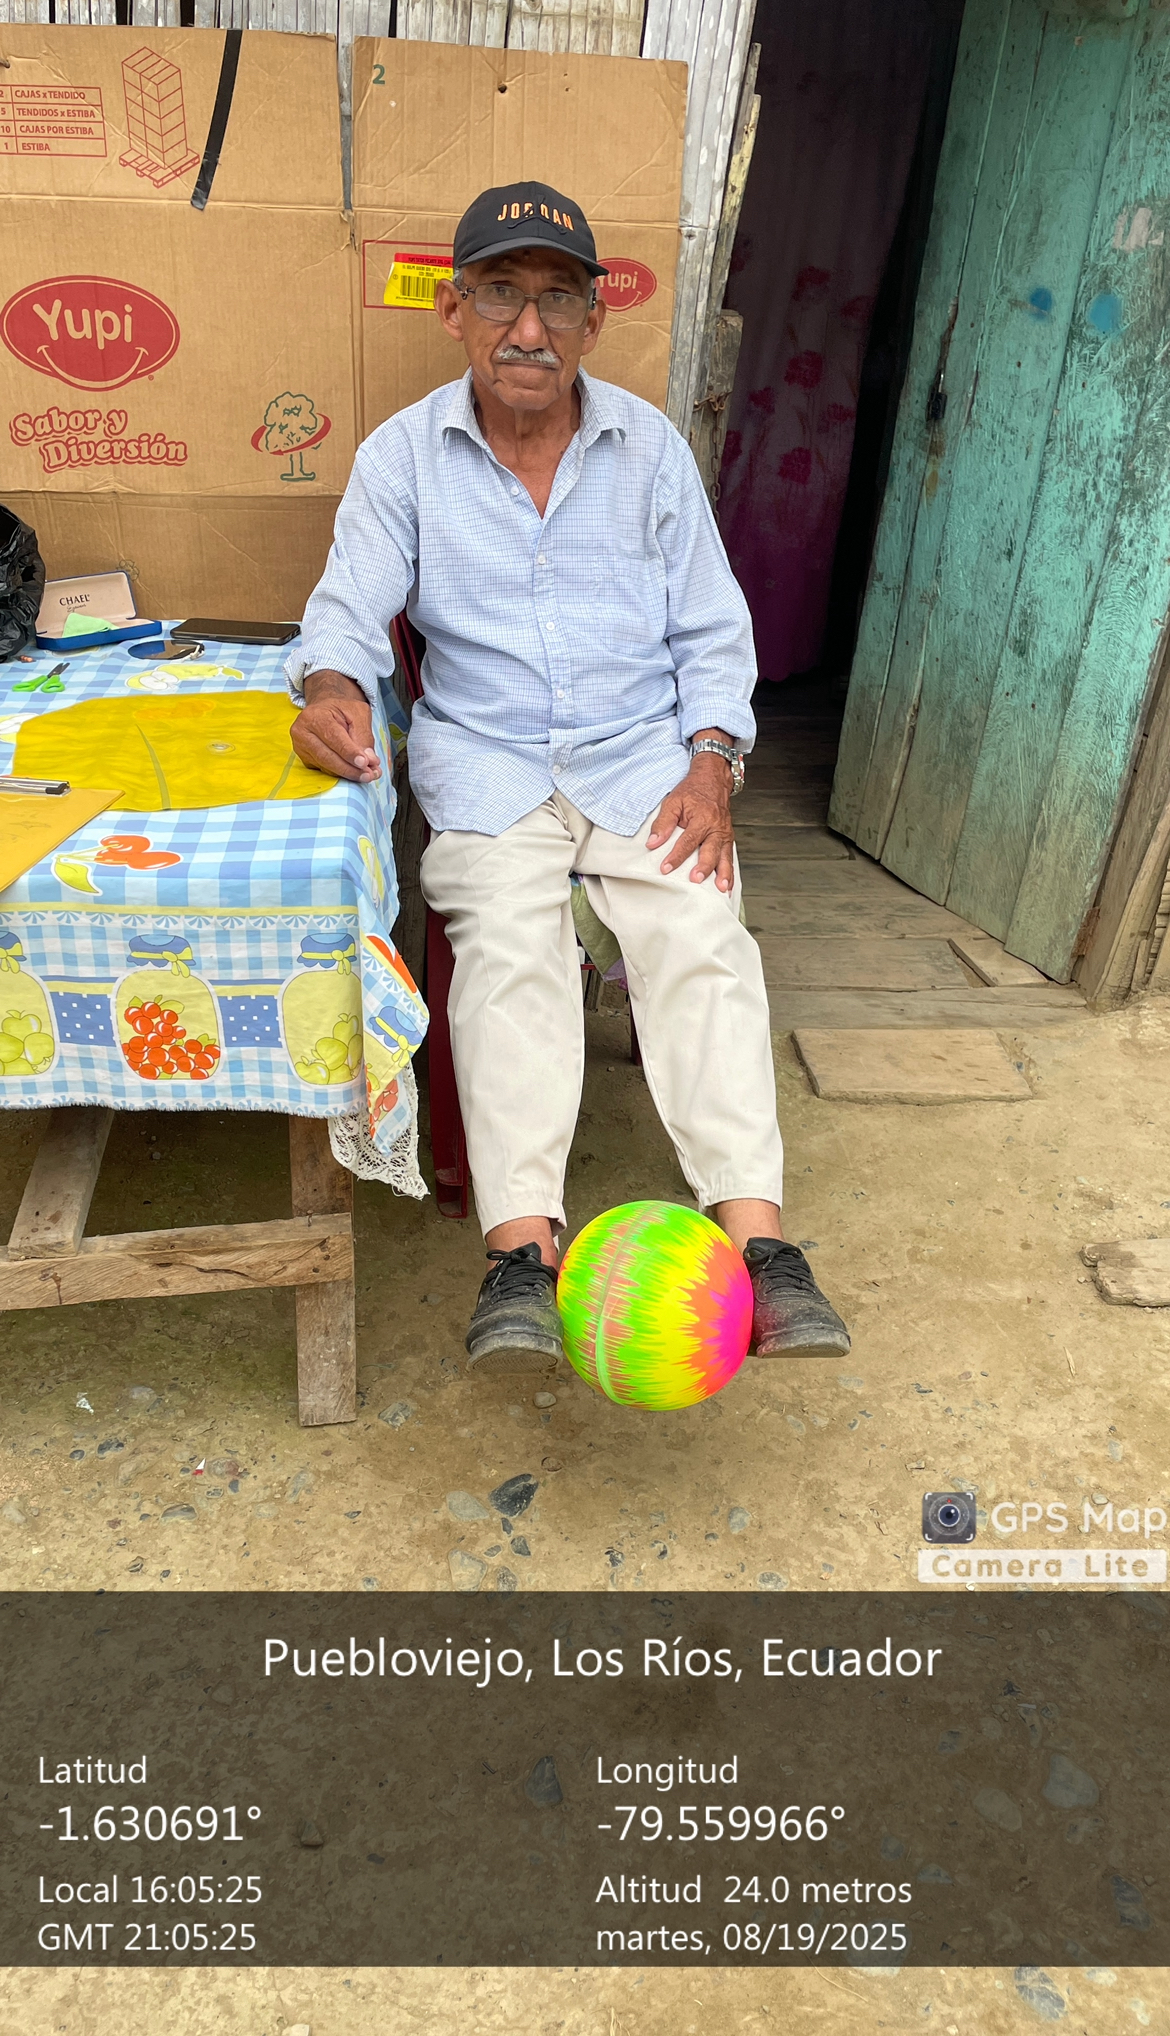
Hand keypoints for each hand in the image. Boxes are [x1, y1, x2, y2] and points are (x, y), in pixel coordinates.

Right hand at [291, 671, 381, 782]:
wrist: (326, 710)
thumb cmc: (342, 710)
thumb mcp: (358, 713)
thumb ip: (364, 736)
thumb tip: (369, 760)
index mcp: (315, 715)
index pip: (333, 737)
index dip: (349, 752)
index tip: (364, 763)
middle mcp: (302, 732)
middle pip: (327, 757)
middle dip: (350, 768)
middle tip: (370, 775)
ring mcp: (301, 747)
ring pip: (326, 767)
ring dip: (349, 773)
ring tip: (368, 775)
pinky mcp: (305, 759)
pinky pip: (325, 770)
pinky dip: (342, 774)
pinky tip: (356, 772)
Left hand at [646, 752, 734, 889]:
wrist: (712, 780)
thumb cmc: (693, 791)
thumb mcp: (673, 801)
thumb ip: (663, 823)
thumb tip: (652, 842)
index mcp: (702, 818)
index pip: (688, 841)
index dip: (676, 855)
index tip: (665, 868)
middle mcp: (716, 827)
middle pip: (710, 850)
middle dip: (704, 867)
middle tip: (695, 880)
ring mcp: (725, 834)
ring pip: (725, 857)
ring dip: (724, 874)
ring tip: (721, 889)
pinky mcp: (728, 838)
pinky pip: (730, 857)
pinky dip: (730, 872)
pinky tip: (727, 886)